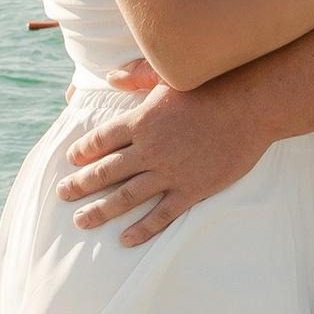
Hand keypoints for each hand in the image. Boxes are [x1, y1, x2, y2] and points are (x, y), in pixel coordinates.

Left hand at [56, 65, 264, 242]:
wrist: (251, 106)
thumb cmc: (212, 85)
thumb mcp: (169, 73)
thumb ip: (136, 74)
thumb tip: (109, 76)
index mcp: (140, 121)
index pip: (100, 140)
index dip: (82, 151)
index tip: (71, 160)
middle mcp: (149, 149)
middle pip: (105, 171)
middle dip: (80, 184)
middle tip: (62, 194)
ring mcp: (170, 172)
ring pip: (126, 197)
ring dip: (101, 211)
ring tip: (81, 221)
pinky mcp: (192, 189)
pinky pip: (162, 215)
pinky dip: (142, 229)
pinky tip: (125, 239)